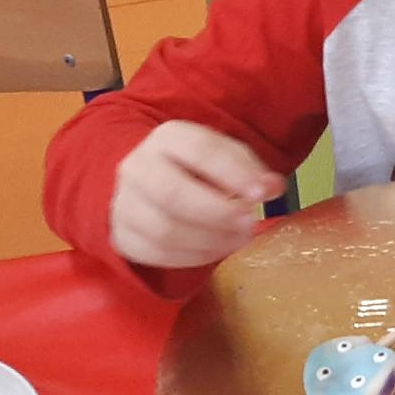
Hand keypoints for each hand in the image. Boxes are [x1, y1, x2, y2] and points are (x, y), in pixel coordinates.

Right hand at [109, 121, 286, 268]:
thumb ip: (251, 170)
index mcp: (168, 137)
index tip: (263, 193)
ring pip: (164, 230)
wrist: (149, 181)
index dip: (233, 173)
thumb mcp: (226, 156)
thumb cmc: (197, 167)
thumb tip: (273, 187)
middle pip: (172, 194)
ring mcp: (123, 204)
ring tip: (240, 237)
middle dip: (217, 213)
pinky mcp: (121, 236)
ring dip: (210, 240)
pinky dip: (193, 257)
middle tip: (250, 222)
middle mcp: (137, 167)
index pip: (200, 151)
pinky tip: (217, 249)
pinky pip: (157, 254)